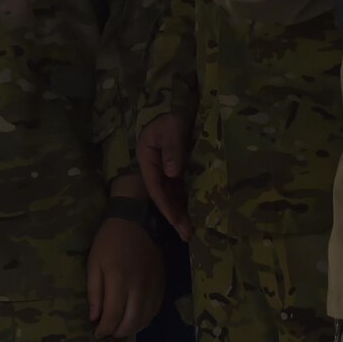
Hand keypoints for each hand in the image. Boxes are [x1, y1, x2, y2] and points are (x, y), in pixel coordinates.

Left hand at [86, 216, 163, 338]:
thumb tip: (95, 318)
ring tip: (120, 327)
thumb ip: (94, 292)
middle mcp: (139, 286)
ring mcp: (153, 285)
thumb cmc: (109, 242)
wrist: (134, 222)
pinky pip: (155, 309)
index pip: (113, 315)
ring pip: (146, 319)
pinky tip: (135, 317)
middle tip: (108, 333)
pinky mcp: (162, 283)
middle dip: (118, 332)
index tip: (97, 333)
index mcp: (119, 279)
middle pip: (132, 322)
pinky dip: (145, 319)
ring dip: (132, 328)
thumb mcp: (94, 264)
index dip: (104, 329)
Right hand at [137, 113, 191, 241]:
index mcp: (147, 159)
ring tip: (190, 232)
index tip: (176, 220)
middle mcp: (155, 168)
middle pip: (163, 196)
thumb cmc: (171, 115)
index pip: (155, 187)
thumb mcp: (172, 127)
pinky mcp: (176, 171)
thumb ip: (172, 148)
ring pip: (172, 196)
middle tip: (186, 235)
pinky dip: (186, 202)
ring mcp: (165, 171)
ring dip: (180, 213)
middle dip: (173, 216)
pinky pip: (180, 190)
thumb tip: (172, 173)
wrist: (177, 106)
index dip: (165, 205)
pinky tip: (195, 214)